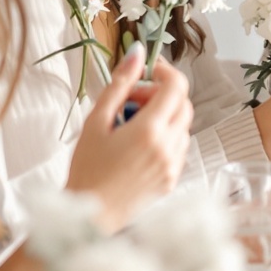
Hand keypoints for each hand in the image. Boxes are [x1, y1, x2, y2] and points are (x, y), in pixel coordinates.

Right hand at [66, 47, 192, 225]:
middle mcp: (168, 148)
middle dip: (161, 95)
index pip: (176, 86)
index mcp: (150, 130)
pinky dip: (165, 139)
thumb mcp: (96, 121)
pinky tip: (137, 148)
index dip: (164, 72)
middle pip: (183, 104)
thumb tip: (138, 53)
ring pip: (182, 126)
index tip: (147, 72)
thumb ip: (120, 84)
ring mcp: (173, 166)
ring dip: (164, 118)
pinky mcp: (171, 180)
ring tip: (131, 127)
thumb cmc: (86, 170)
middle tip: (132, 101)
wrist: (89, 217)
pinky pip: (178, 148)